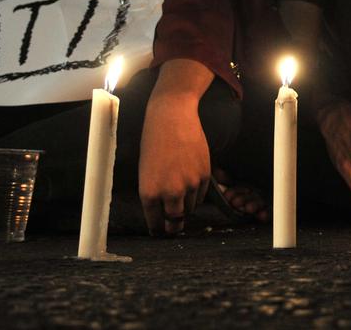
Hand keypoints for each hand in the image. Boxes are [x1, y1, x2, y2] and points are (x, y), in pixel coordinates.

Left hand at [138, 89, 209, 235]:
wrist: (172, 118)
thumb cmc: (154, 141)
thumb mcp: (146, 171)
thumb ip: (154, 192)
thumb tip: (162, 210)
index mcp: (149, 193)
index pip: (155, 223)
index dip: (158, 230)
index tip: (160, 232)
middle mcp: (170, 192)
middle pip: (175, 221)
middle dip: (174, 226)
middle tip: (174, 227)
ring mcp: (189, 184)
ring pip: (190, 208)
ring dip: (186, 205)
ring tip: (181, 193)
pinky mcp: (204, 176)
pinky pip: (201, 194)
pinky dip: (197, 193)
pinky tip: (190, 181)